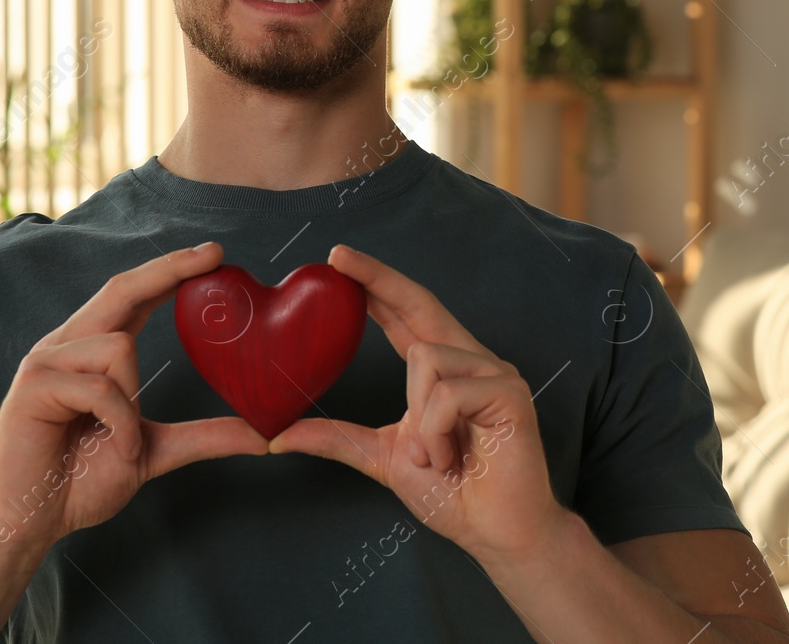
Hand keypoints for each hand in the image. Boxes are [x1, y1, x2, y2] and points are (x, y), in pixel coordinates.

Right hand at [0, 241, 267, 551]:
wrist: (28, 521)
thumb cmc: (80, 481)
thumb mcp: (153, 451)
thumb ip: (203, 436)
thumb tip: (263, 435)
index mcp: (90, 350)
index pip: (134, 297)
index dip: (171, 272)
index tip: (214, 254)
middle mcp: (66, 345)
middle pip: (121, 289)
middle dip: (168, 269)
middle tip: (213, 254)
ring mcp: (45, 362)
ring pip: (119, 347)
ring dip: (133, 402)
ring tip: (123, 442)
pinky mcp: (33, 387)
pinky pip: (101, 389)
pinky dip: (120, 423)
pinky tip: (113, 449)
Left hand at [268, 245, 566, 561]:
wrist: (497, 533)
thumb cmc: (452, 494)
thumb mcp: (382, 457)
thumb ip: (336, 439)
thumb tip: (278, 435)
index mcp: (443, 370)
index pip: (404, 314)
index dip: (375, 283)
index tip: (337, 259)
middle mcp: (470, 360)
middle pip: (420, 303)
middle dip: (378, 277)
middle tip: (336, 255)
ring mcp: (494, 372)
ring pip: (425, 358)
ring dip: (418, 420)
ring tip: (436, 456)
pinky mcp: (510, 392)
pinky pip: (447, 394)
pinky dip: (436, 433)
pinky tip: (451, 458)